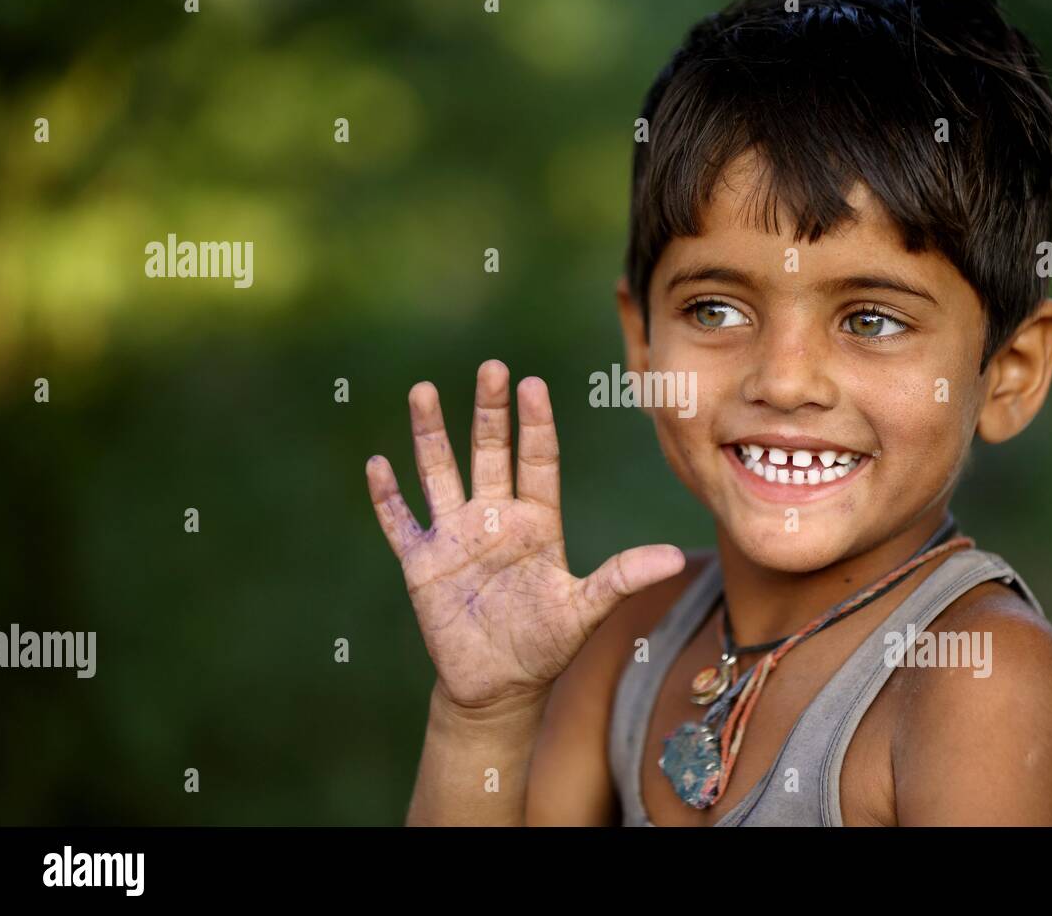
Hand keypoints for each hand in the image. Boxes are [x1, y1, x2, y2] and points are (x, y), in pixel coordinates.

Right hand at [366, 360, 684, 710]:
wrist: (499, 685)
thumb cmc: (546, 644)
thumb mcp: (585, 610)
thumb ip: (621, 578)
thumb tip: (673, 558)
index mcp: (536, 522)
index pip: (537, 460)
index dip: (535, 424)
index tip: (532, 384)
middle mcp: (494, 518)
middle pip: (489, 453)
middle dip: (489, 412)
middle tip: (491, 367)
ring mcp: (455, 537)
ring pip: (439, 473)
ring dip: (430, 435)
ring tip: (423, 391)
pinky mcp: (422, 563)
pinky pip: (401, 523)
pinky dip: (388, 497)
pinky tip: (378, 464)